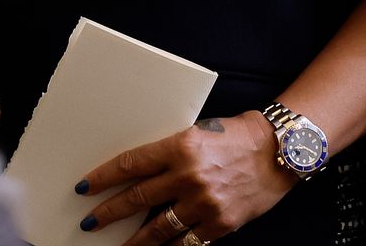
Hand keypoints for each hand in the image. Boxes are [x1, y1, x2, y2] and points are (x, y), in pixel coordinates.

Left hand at [76, 112, 293, 243]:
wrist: (279, 152)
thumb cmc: (238, 134)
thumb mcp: (199, 131)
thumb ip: (172, 151)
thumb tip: (142, 170)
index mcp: (181, 145)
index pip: (131, 163)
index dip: (105, 177)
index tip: (86, 186)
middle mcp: (188, 176)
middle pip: (138, 198)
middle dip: (110, 212)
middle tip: (90, 221)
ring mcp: (204, 204)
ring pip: (158, 228)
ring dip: (134, 240)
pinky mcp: (219, 225)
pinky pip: (186, 243)